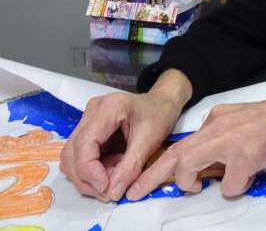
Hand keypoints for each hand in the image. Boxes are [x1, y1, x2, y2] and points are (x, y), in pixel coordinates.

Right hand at [59, 69, 191, 201]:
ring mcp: (87, 119)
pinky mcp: (88, 129)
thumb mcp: (150, 141)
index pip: (84, 144)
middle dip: (87, 178)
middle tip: (111, 192)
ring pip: (72, 157)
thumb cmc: (159, 115)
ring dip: (89, 176)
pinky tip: (113, 169)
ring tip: (115, 178)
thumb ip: (131, 167)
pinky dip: (93, 170)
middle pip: (72, 152)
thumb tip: (113, 193)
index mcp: (109, 108)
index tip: (106, 188)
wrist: (161, 102)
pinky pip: (80, 156)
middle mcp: (91, 111)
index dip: (90, 171)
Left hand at [126, 93, 265, 199]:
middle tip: (134, 194)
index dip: (160, 164)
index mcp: (215, 118)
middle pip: (174, 155)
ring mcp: (228, 142)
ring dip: (192, 182)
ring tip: (201, 186)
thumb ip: (220, 134)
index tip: (143, 180)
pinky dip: (238, 185)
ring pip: (189, 168)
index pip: (180, 144)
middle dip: (151, 177)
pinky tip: (252, 174)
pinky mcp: (244, 157)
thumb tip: (209, 161)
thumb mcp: (240, 119)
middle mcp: (216, 127)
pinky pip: (230, 185)